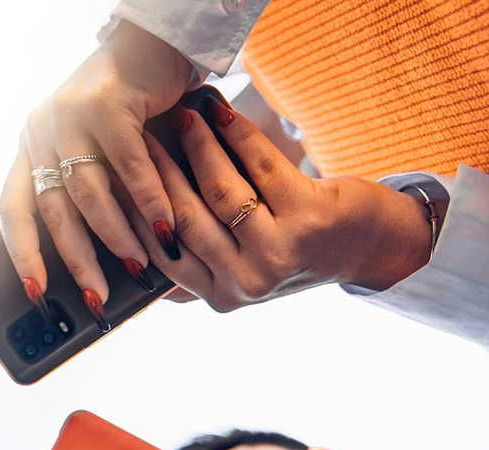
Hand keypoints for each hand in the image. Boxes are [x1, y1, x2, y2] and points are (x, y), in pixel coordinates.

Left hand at [0, 21, 194, 318]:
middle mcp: (40, 130)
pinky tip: (163, 226)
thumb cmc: (128, 107)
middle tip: (97, 296)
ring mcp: (69, 115)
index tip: (36, 292)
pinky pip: (127, 167)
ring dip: (116, 235)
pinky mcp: (105, 103)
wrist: (154, 44)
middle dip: (77, 261)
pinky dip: (148, 201)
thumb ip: (82, 192)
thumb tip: (75, 254)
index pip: (13, 209)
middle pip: (54, 211)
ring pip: (89, 193)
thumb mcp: (94, 151)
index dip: (22, 254)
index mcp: (30, 146)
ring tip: (137, 264)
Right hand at [142, 92, 430, 310]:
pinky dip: (237, 134)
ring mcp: (277, 253)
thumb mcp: (239, 273)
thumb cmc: (293, 251)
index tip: (122, 172)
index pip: (165, 250)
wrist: (365, 247)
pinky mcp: (307, 217)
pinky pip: (260, 166)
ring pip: (220, 191)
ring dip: (197, 147)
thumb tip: (136, 256)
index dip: (140, 209)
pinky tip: (220, 112)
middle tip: (142, 137)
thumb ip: (194, 273)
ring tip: (183, 116)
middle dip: (160, 172)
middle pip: (185, 219)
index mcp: (221, 297)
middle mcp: (246, 282)